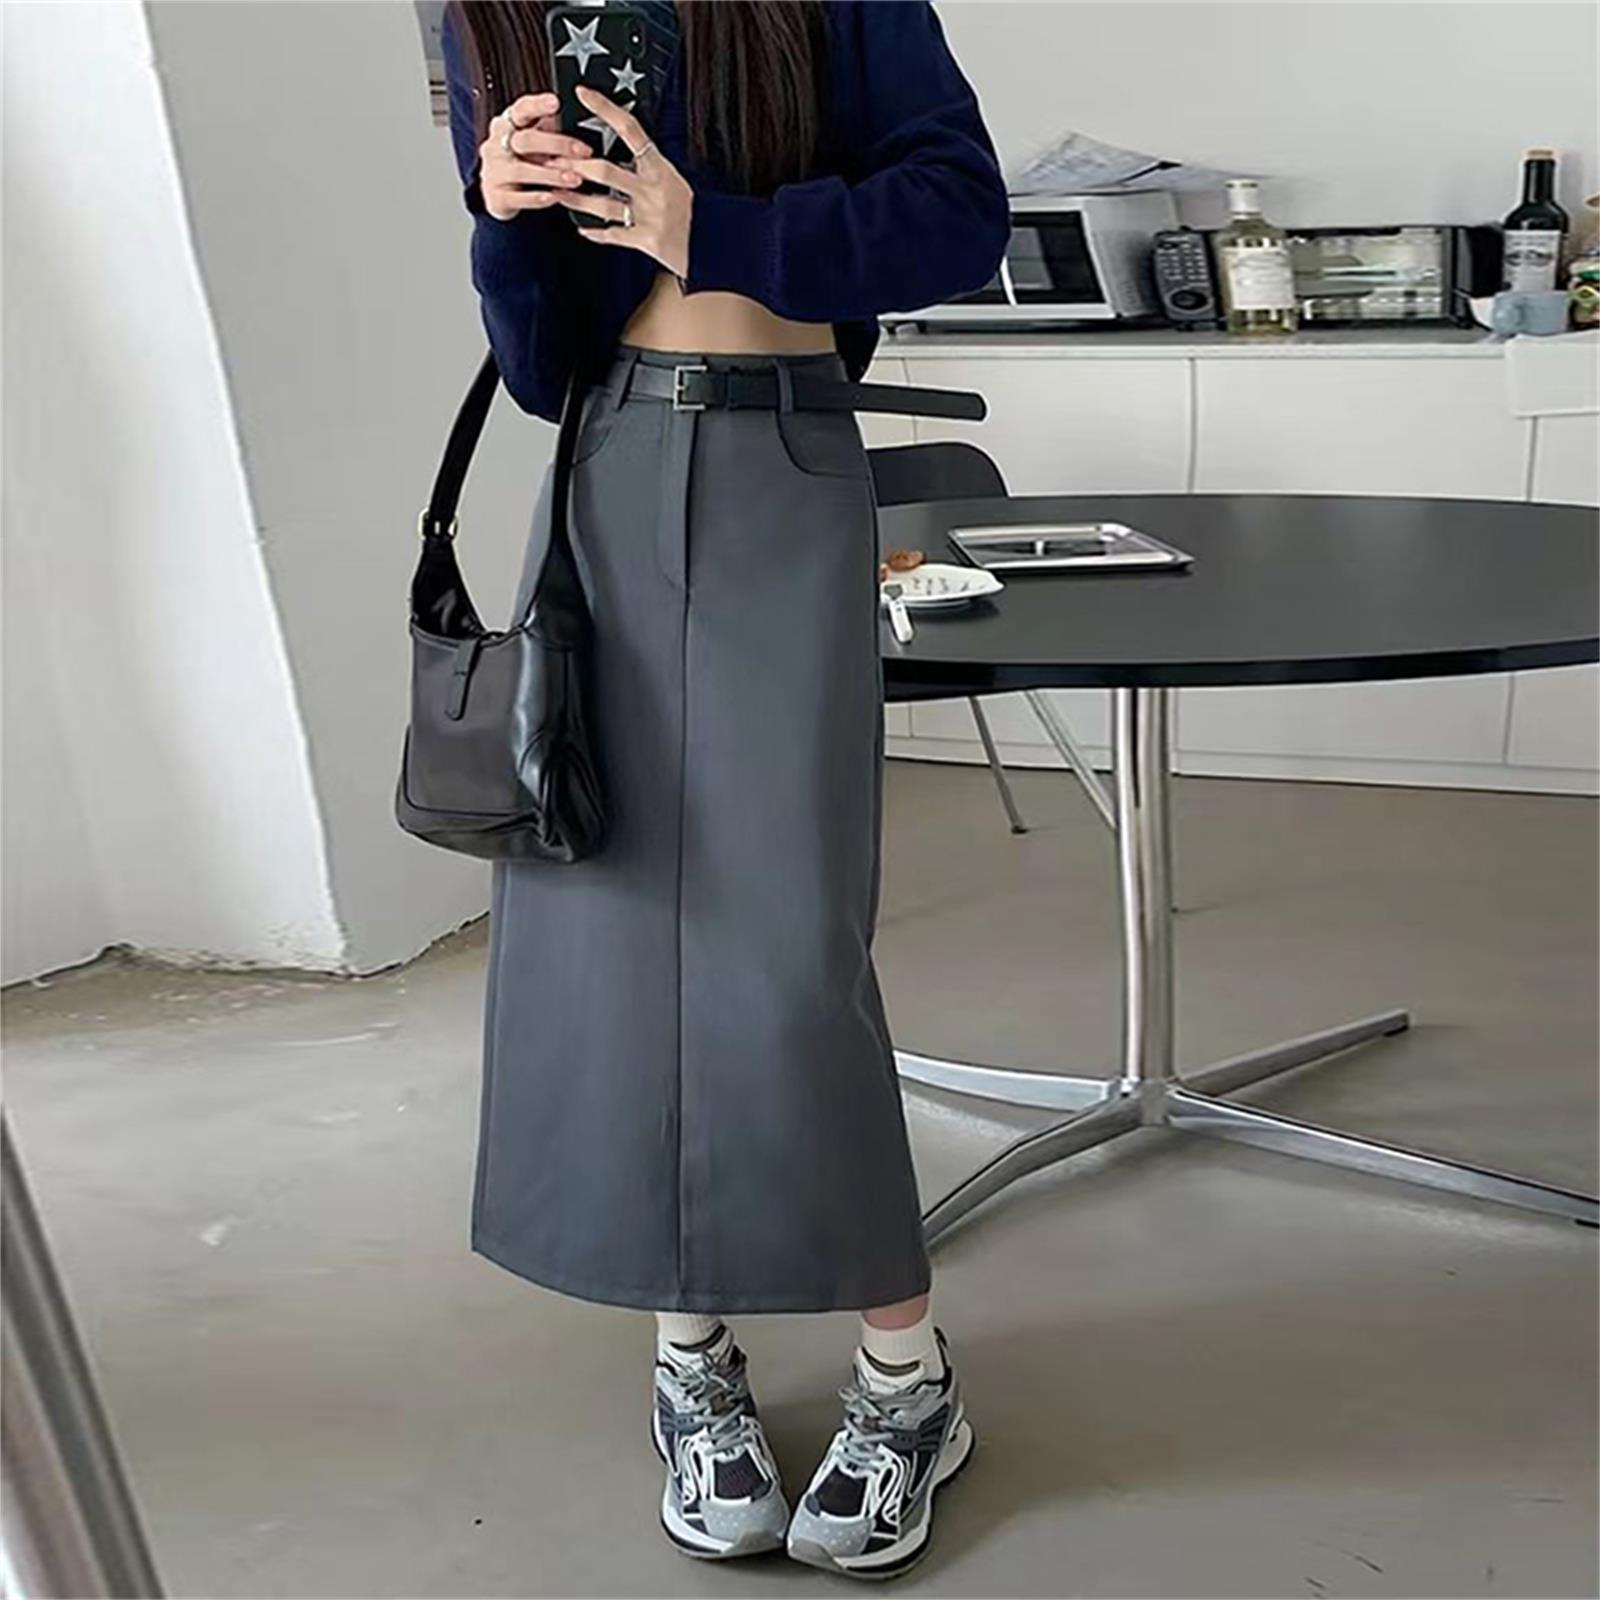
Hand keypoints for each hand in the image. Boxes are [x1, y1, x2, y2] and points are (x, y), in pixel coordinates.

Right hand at [478, 93, 592, 221]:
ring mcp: (494, 171)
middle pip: (526, 139)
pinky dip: (538, 198)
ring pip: (522, 170)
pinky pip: (518, 198)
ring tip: (575, 179)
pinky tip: (555, 196)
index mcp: (507, 125)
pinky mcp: (496, 197)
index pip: (521, 109)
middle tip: (584, 151)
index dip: (538, 105)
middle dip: (557, 145)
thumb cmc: (521, 162)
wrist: (499, 193)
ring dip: (552, 175)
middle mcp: (496, 145)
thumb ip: (549, 131)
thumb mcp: (534, 143)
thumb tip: (576, 121)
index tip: (556, 102)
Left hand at [549, 87, 691, 276]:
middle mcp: (653, 188)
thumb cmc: (694, 211)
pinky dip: (595, 232)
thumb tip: (623, 147)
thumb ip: (647, 166)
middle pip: (606, 171)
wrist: (716, 243)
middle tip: (555, 160)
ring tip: (559, 193)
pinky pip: (613, 234)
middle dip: (576, 167)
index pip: (629, 129)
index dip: (604, 108)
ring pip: (603, 204)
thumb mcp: (673, 179)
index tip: (582, 94)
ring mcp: (649, 215)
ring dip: (576, 200)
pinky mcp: (647, 240)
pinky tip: (582, 228)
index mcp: (660, 166)